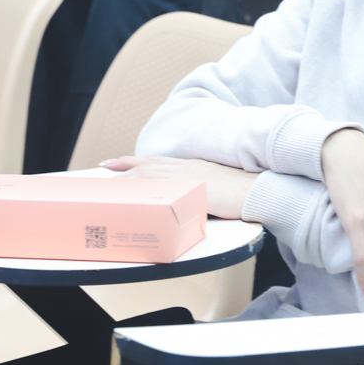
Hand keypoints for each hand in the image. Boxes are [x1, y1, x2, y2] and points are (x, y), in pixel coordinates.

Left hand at [101, 155, 260, 220]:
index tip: (115, 162)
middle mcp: (187, 168)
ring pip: (151, 174)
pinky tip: (132, 196)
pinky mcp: (191, 189)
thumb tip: (188, 203)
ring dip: (129, 179)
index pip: (157, 161)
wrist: (258, 191)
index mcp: (193, 167)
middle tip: (104, 169)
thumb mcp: (217, 187)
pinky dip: (145, 190)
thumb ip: (199, 191)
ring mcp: (189, 177)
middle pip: (149, 165)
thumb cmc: (243, 192)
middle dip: (124, 167)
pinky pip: (161, 188)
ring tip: (110, 186)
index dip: (134, 161)